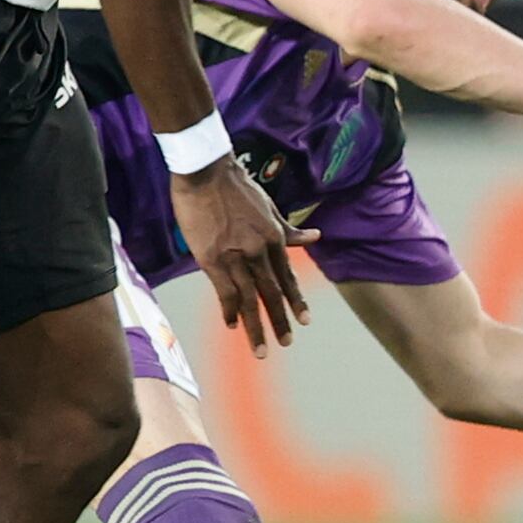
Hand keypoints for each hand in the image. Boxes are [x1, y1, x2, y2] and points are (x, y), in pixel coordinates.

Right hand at [169, 160, 317, 358]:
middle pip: (271, 293)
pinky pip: (224, 292)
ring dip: (256, 326)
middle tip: (287, 342)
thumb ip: (289, 229)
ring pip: (250, 299)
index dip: (294, 300)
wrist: (206, 172)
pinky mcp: (212, 259)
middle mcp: (258, 251)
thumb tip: (316, 236)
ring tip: (261, 350)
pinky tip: (233, 326)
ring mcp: (235, 257)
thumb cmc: (236, 187)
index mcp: (273, 237)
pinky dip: (230, 311)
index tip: (304, 321)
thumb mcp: (269, 206)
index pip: (287, 276)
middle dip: (280, 320)